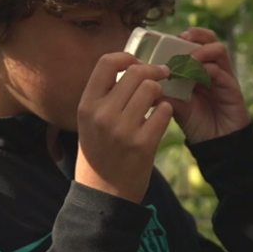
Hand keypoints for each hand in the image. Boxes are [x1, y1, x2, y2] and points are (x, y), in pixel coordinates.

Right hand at [75, 52, 172, 202]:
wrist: (104, 195)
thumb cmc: (99, 152)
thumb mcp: (89, 121)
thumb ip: (105, 94)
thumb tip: (131, 64)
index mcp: (87, 105)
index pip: (107, 62)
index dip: (127, 56)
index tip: (137, 62)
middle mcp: (102, 115)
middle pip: (136, 72)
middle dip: (152, 72)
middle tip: (161, 76)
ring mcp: (123, 130)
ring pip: (152, 89)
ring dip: (159, 92)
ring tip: (156, 101)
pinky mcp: (143, 144)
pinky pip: (164, 111)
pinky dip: (165, 112)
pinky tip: (159, 118)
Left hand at [169, 27, 251, 143]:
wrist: (217, 144)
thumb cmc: (197, 123)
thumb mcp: (177, 107)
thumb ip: (166, 94)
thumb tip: (145, 86)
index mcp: (200, 69)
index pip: (196, 42)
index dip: (184, 37)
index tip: (168, 40)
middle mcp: (214, 68)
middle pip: (210, 39)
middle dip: (196, 35)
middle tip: (181, 39)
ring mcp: (224, 77)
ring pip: (218, 50)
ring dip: (200, 52)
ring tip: (187, 61)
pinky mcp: (232, 88)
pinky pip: (221, 72)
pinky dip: (206, 70)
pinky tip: (194, 77)